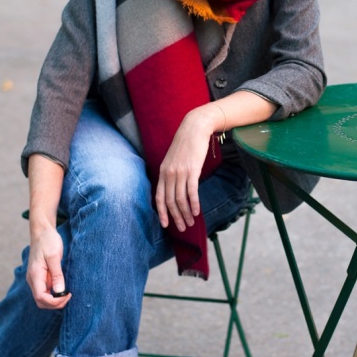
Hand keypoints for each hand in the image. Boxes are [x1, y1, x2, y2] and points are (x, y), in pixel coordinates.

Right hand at [26, 224, 70, 309]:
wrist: (42, 231)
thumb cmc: (48, 241)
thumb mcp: (54, 256)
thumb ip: (56, 274)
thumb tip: (59, 291)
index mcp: (35, 275)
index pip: (41, 298)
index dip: (54, 301)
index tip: (68, 295)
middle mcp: (33, 279)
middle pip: (41, 301)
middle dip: (55, 303)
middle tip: (69, 296)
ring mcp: (35, 278)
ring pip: (43, 297)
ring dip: (54, 300)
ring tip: (67, 293)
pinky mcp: (40, 276)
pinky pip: (45, 290)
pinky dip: (54, 293)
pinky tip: (63, 287)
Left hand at [155, 109, 214, 232]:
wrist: (194, 128)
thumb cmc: (186, 144)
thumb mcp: (173, 159)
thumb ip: (171, 173)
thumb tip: (175, 188)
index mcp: (163, 172)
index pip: (159, 197)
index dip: (162, 212)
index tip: (165, 225)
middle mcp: (169, 173)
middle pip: (170, 201)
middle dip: (176, 217)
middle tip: (183, 228)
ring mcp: (180, 172)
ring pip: (181, 199)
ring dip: (186, 213)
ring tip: (191, 222)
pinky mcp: (192, 170)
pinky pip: (191, 191)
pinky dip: (194, 204)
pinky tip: (197, 211)